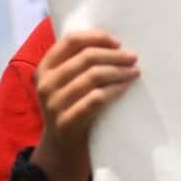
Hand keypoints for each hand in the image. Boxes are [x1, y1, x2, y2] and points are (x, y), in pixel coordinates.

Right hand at [31, 30, 138, 180]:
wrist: (63, 143)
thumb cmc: (73, 103)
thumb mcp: (67, 81)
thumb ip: (80, 62)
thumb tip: (116, 42)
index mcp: (45, 67)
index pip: (71, 40)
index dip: (97, 37)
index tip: (118, 42)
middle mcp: (45, 83)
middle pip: (87, 57)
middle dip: (115, 55)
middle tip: (133, 58)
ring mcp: (53, 104)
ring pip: (93, 76)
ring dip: (119, 72)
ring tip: (135, 72)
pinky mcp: (66, 121)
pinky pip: (96, 99)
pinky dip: (114, 90)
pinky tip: (125, 87)